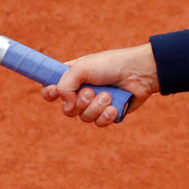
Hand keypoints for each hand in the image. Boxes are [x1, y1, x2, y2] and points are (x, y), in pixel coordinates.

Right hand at [41, 44, 158, 125]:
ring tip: (109, 95)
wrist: (139, 73)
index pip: (52, 89)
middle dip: (80, 102)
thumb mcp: (82, 67)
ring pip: (84, 118)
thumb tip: (64, 102)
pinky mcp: (109, 114)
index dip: (49, 93)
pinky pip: (99, 123)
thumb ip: (65, 84)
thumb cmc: (111, 65)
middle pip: (67, 109)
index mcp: (73, 77)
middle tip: (91, 91)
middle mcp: (82, 92)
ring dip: (96, 107)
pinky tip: (114, 107)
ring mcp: (95, 104)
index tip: (54, 93)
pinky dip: (106, 115)